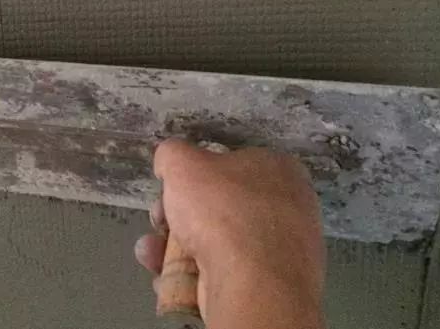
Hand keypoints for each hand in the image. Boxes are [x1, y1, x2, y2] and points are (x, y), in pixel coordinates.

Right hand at [135, 140, 325, 328]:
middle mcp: (288, 208)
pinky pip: (226, 273)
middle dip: (179, 215)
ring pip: (217, 243)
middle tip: (160, 222)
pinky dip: (193, 276)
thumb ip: (172, 154)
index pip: (231, 164)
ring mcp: (282, 251)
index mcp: (279, 169)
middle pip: (219, 206)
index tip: (171, 190)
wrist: (253, 284)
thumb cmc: (221, 211)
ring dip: (175, 247)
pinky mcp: (271, 286)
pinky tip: (167, 278)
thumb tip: (169, 163)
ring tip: (151, 253)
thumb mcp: (182, 163)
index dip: (195, 175)